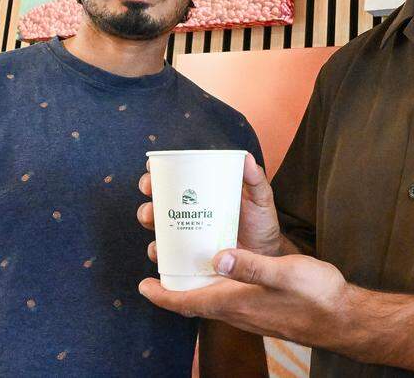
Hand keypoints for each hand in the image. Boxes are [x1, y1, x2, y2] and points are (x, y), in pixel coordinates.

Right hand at [137, 154, 284, 262]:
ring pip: (157, 225)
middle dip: (148, 196)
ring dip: (147, 220)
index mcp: (203, 192)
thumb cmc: (261, 224)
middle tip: (151, 196)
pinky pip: (166, 255)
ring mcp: (187, 234)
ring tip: (153, 220)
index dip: (158, 172)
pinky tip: (160, 251)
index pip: (175, 177)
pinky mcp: (188, 257)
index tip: (153, 170)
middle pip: (159, 199)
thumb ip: (255, 179)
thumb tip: (247, 157)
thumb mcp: (260, 199)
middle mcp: (190, 211)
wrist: (266, 257)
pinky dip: (158, 252)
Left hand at [139, 249, 353, 348]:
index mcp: (235, 302)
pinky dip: (214, 283)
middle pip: (193, 301)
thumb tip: (217, 257)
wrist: (343, 318)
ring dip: (192, 284)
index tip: (142, 285)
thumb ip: (251, 266)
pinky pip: (226, 297)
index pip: (187, 303)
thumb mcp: (284, 273)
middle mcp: (236, 310)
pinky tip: (222, 264)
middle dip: (172, 286)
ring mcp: (249, 311)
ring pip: (209, 299)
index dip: (161, 295)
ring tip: (183, 259)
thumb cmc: (317, 296)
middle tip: (159, 260)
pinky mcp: (261, 307)